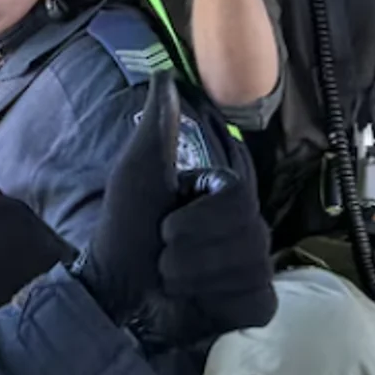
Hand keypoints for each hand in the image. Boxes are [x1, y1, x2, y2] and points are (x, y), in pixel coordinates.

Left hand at [75, 74, 276, 345]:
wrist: (117, 293)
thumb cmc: (125, 229)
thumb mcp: (138, 173)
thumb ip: (158, 126)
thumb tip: (165, 72)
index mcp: (227, 192)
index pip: (238, 196)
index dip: (197, 216)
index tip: (167, 222)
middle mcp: (249, 225)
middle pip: (244, 233)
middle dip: (189, 250)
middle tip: (164, 254)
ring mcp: (256, 264)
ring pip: (248, 267)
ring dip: (196, 278)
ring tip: (173, 279)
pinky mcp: (256, 302)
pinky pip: (254, 298)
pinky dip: (218, 302)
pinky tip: (200, 302)